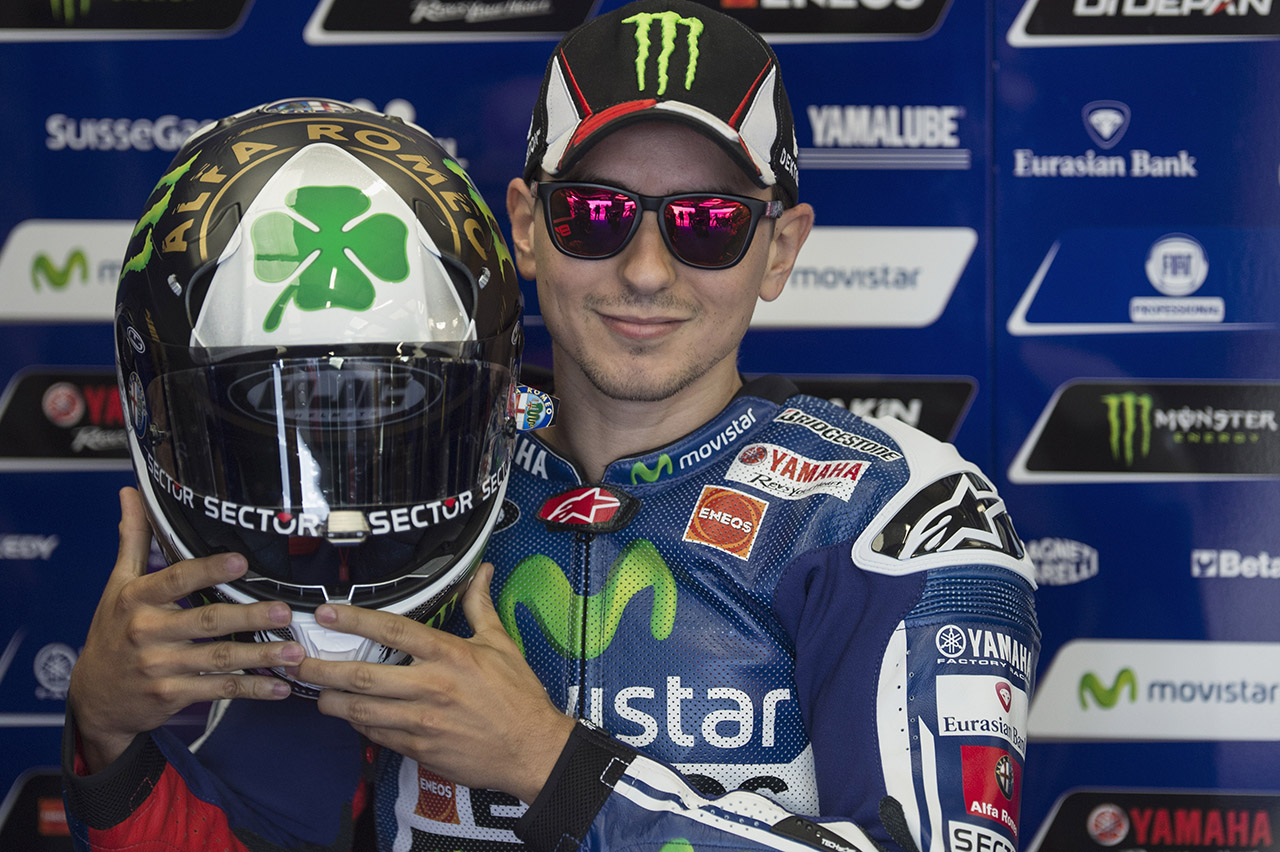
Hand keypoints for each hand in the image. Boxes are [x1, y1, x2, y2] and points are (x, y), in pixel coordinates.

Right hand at [68, 487, 303, 772]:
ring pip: (218, 659)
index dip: (208, 571)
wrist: (94, 699)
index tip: (241, 561)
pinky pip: (217, 690)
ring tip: (294, 652)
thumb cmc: (112, 633)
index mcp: (137, 600)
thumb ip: (132, 540)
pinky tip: (279, 687)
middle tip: (285, 611)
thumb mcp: (116, 586)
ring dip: (260, 655)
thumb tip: (131, 492)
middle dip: (249, 616)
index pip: (176, 580)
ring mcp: (160, 667)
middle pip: (207, 621)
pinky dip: (251, 689)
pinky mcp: (172, 695)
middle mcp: (148, 633)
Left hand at [295, 563, 574, 803]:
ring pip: (361, 710)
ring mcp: (422, 721)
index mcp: (449, 655)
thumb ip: (480, 606)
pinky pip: (377, 735)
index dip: (355, 621)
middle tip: (294, 661)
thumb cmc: (518, 696)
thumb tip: (482, 571)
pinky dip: (359, 724)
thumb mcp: (501, 644)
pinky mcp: (419, 748)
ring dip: (331, 701)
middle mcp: (431, 687)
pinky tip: (350, 715)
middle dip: (322, 669)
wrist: (532, 750)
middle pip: (363, 676)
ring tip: (313, 692)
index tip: (326, 613)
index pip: (393, 631)